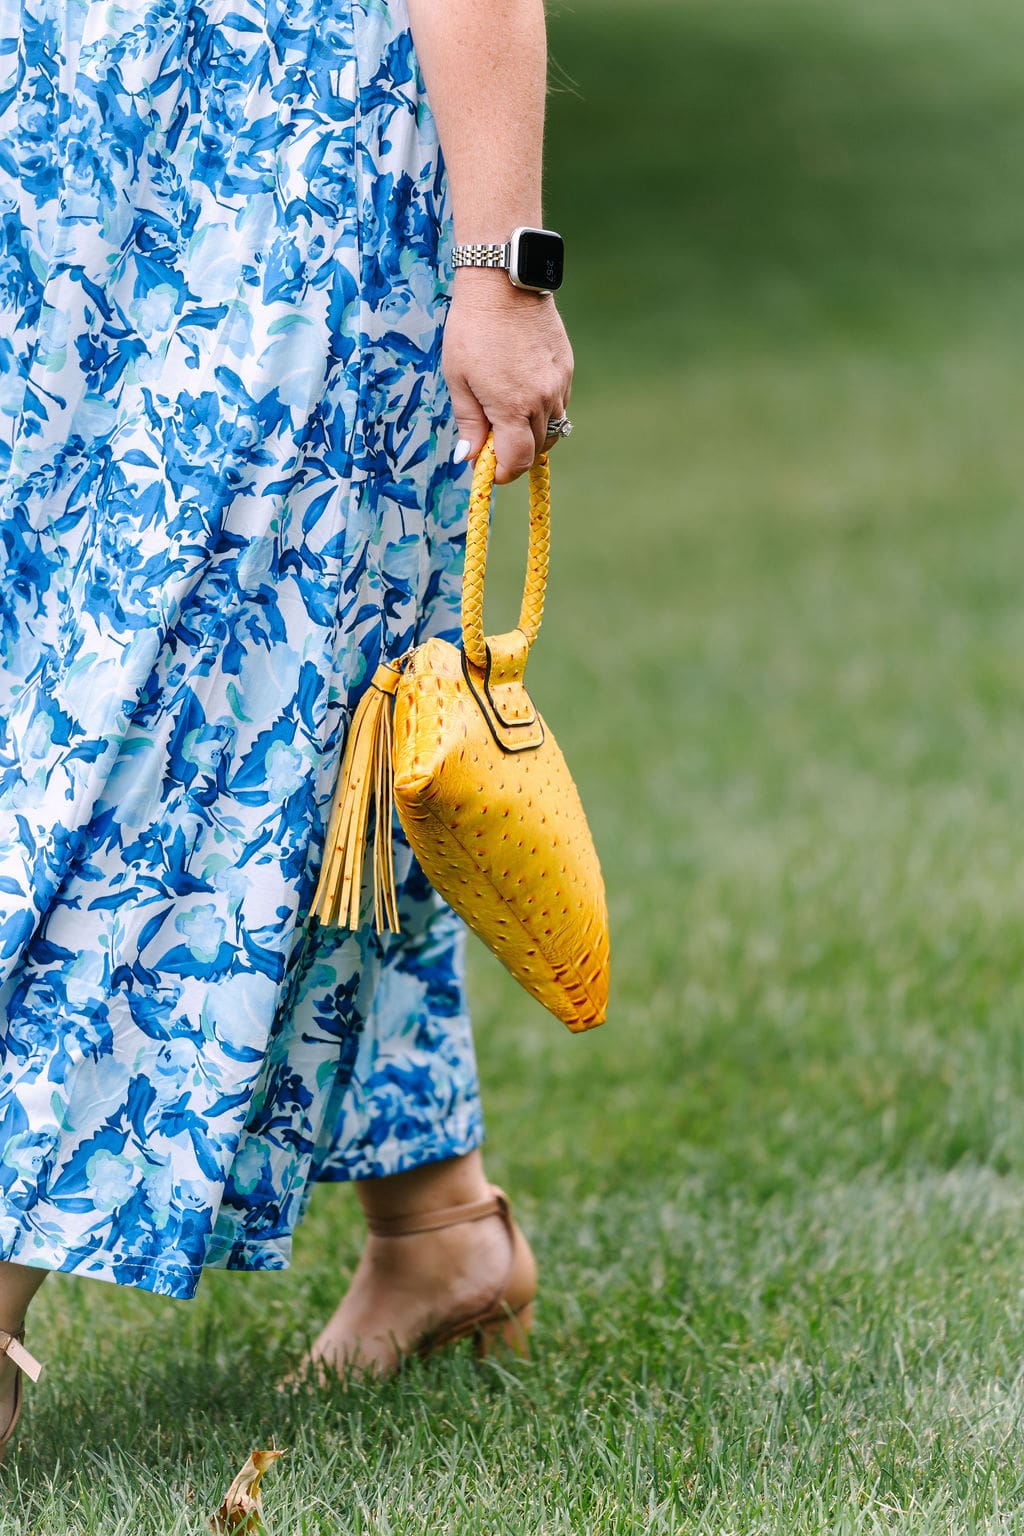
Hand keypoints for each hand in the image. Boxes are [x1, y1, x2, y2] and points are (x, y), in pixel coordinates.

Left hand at [442, 269, 573, 484]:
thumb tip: (468, 458)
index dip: (501, 473)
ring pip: (552, 429)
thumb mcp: (458, 378)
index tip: (488, 470)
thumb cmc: (473, 329)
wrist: (504, 283)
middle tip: (492, 441)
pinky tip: (523, 392)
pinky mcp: (567, 369)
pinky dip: (542, 411)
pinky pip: (559, 405)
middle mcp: (541, 400)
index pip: (516, 461)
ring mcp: (559, 384)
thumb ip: (468, 422)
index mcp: (512, 406)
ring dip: (531, 434)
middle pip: (536, 449)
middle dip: (514, 454)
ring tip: (507, 415)